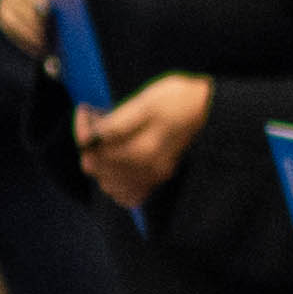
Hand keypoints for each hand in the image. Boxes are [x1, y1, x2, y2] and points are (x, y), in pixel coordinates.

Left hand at [73, 73, 207, 207]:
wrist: (209, 108)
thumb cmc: (177, 98)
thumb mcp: (145, 102)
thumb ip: (117, 123)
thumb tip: (92, 137)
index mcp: (142, 149)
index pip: (95, 148)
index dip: (83, 128)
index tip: (86, 110)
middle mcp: (146, 169)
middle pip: (99, 168)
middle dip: (88, 145)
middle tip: (94, 120)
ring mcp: (153, 176)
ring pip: (109, 184)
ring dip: (99, 163)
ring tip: (103, 140)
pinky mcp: (159, 178)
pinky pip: (129, 195)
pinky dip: (116, 184)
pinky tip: (115, 166)